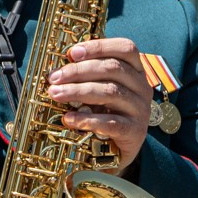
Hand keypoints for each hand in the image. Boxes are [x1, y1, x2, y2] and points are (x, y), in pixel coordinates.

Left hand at [48, 37, 151, 169]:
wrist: (119, 150)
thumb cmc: (107, 113)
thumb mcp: (102, 90)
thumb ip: (89, 75)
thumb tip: (58, 68)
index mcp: (136, 70)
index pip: (125, 48)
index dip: (99, 46)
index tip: (72, 53)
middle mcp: (142, 87)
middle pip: (113, 68)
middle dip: (79, 71)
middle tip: (54, 78)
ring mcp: (140, 109)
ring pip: (110, 92)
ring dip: (78, 91)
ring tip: (55, 94)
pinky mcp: (134, 131)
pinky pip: (110, 122)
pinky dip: (87, 119)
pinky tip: (68, 119)